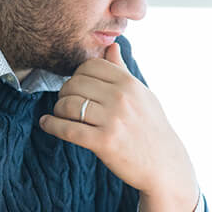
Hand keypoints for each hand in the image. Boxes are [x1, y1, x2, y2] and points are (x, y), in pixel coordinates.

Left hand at [39, 43, 197, 211]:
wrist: (164, 165)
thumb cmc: (151, 128)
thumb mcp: (142, 94)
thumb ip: (122, 71)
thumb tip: (111, 46)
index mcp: (129, 83)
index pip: (90, 66)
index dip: (78, 74)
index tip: (77, 86)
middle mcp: (121, 98)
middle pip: (75, 83)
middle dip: (65, 93)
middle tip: (66, 103)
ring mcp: (113, 120)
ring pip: (68, 105)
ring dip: (58, 110)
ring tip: (59, 115)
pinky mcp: (104, 142)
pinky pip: (67, 129)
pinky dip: (51, 125)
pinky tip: (47, 124)